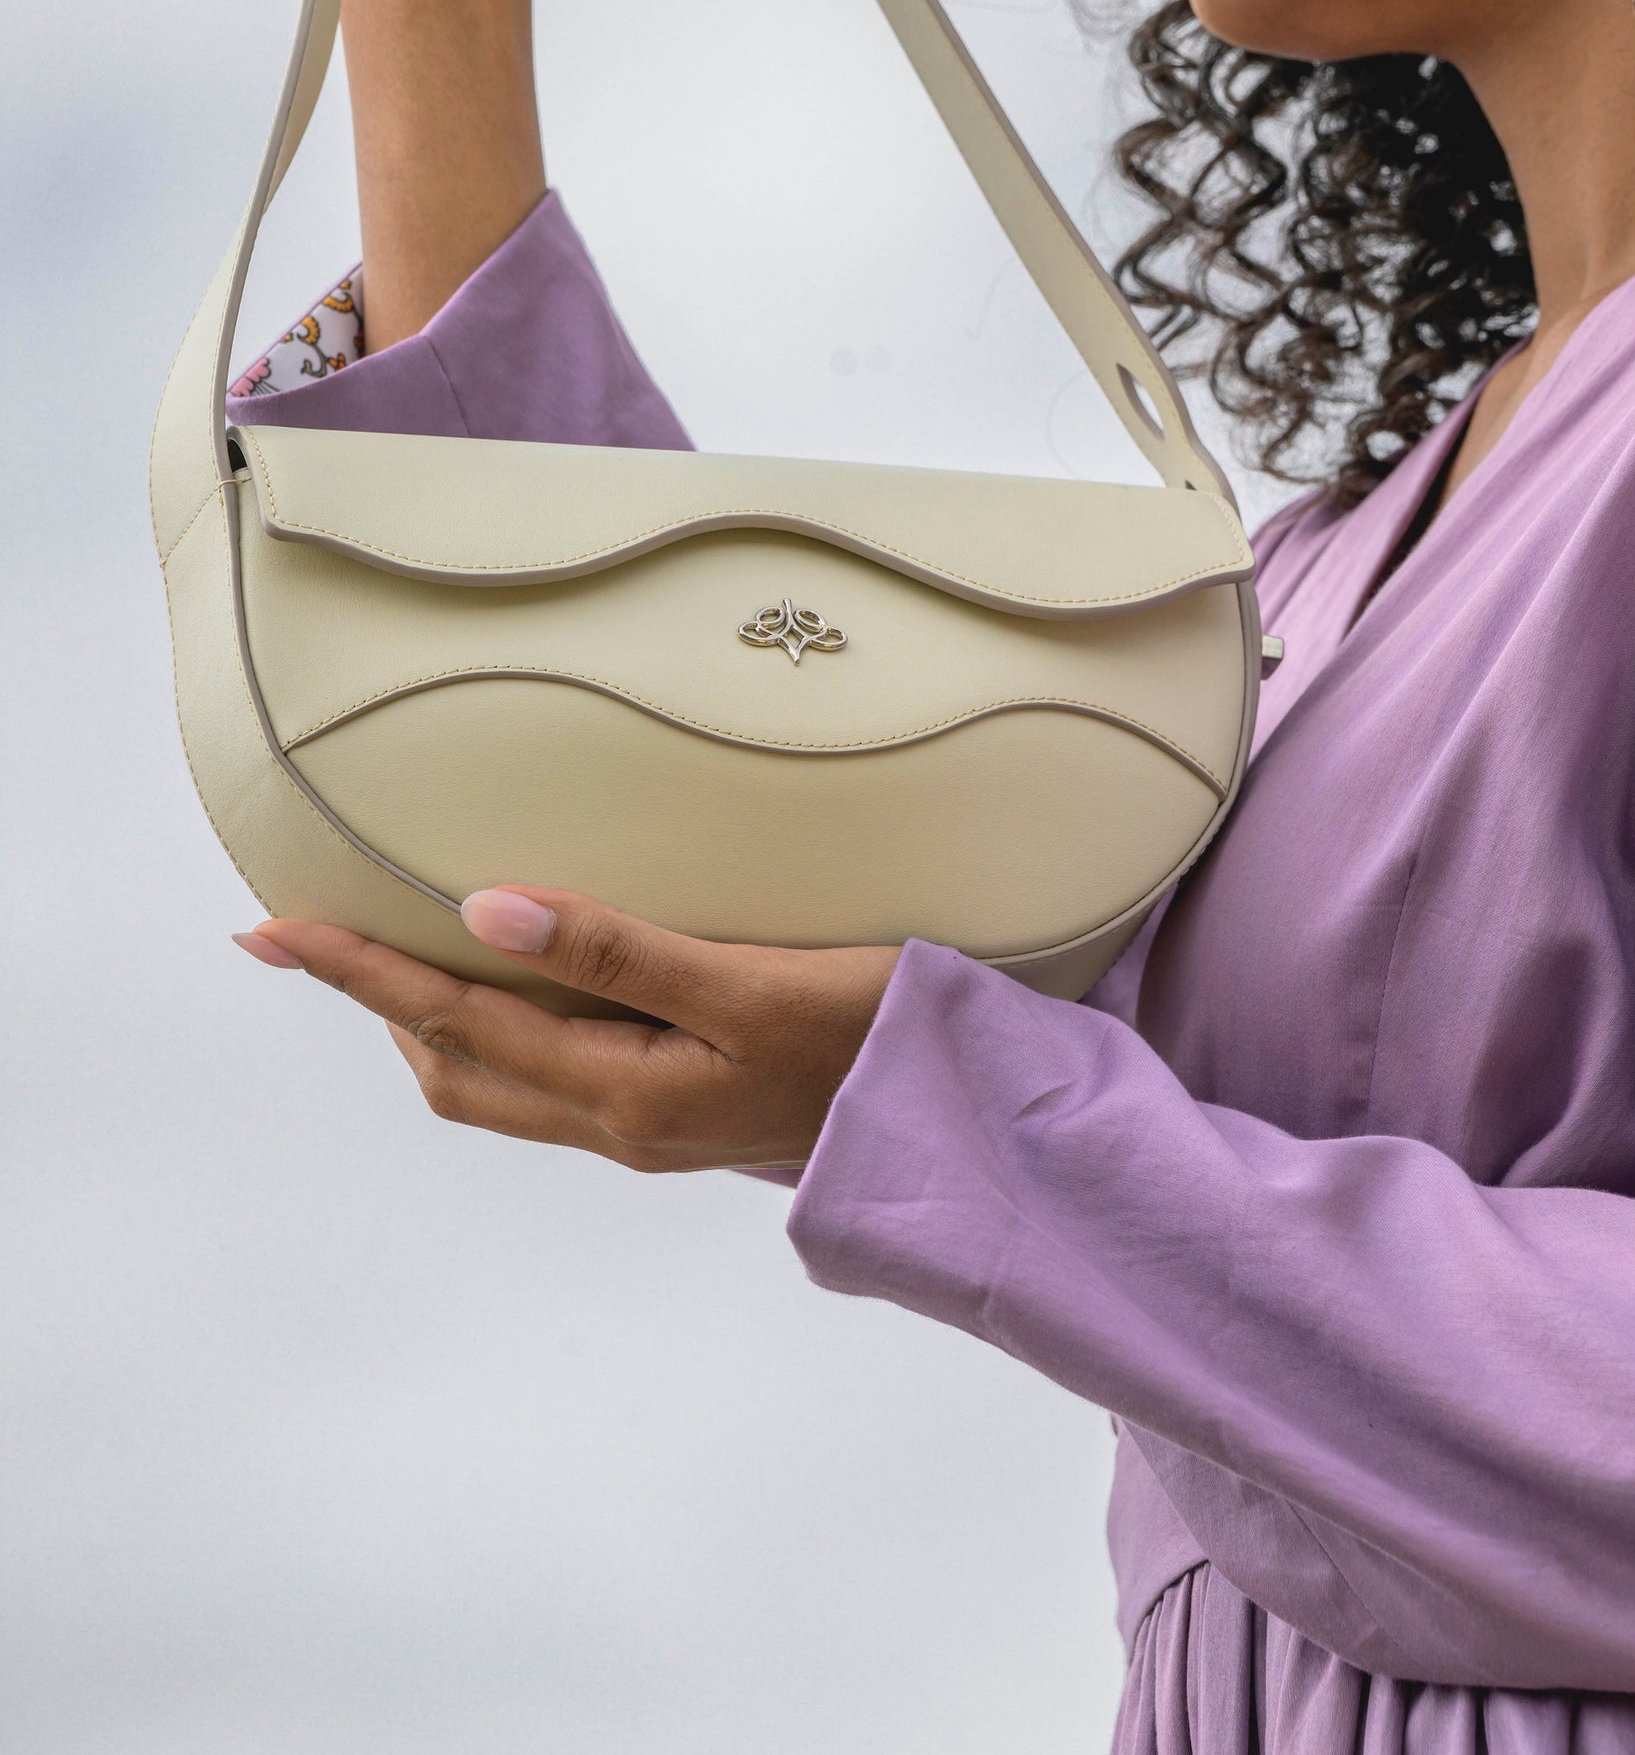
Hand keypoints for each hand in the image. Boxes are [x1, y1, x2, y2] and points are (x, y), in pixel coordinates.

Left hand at [236, 891, 902, 1171]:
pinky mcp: (680, 1113)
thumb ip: (615, 950)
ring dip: (429, 1023)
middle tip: (308, 936)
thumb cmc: (867, 1037)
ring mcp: (648, 1126)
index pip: (454, 1021)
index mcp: (620, 1093)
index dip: (358, 974)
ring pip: (495, 1085)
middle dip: (373, 1003)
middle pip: (452, 1068)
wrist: (958, 1122)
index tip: (272, 931)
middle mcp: (617, 1123)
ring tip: (389, 960)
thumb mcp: (745, 983)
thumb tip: (482, 913)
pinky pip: (546, 1081)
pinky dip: (497, 1033)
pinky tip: (519, 992)